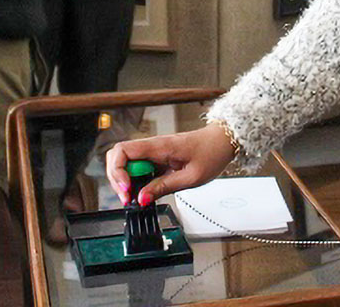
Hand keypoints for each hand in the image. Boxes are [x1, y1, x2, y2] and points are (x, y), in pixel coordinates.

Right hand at [105, 124, 236, 206]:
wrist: (222, 141)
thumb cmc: (211, 153)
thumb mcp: (190, 177)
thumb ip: (164, 187)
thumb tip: (141, 198)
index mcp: (158, 146)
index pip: (122, 151)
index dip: (118, 172)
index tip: (126, 190)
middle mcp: (151, 146)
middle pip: (117, 157)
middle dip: (117, 179)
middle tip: (128, 199)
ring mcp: (152, 152)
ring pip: (125, 163)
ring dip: (125, 181)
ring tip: (137, 197)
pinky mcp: (156, 158)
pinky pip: (138, 168)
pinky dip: (135, 181)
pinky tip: (144, 191)